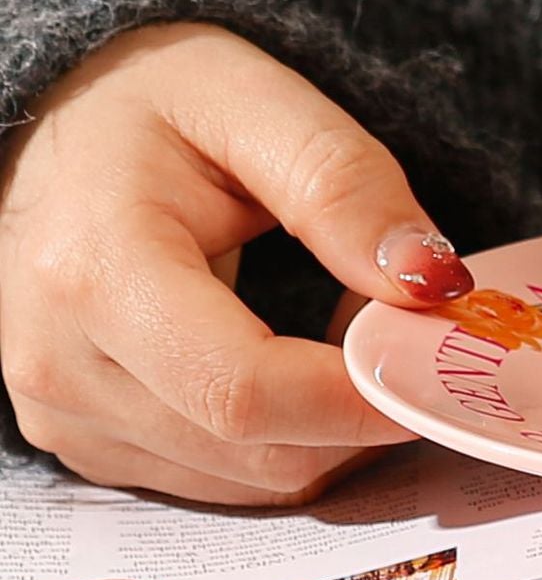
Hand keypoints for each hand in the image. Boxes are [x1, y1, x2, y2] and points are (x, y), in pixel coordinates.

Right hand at [0, 24, 473, 502]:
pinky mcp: (84, 442)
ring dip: (330, 422)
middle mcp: (60, 366)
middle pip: (255, 450)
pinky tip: (300, 354)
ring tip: (347, 318)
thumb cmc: (158, 99)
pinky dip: (289, 433)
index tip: (443, 355)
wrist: (63, 120)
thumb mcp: (260, 102)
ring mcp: (63, 416)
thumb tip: (431, 283)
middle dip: (362, 407)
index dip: (362, 395)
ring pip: (248, 480)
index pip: (244, 391)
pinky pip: (219, 478)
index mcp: (97, 273)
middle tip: (411, 323)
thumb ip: (345, 188)